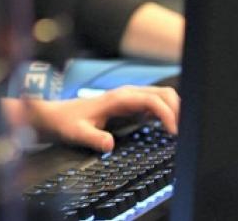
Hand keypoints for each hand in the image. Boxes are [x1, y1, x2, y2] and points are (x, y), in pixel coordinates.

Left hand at [13, 86, 179, 151]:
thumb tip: (109, 145)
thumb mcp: (77, 133)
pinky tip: (166, 127)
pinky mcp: (130, 103)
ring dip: (174, 109)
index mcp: (118, 98)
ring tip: (178, 131)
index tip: (173, 132)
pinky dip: (166, 111)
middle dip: (178, 109)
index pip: (153, 100)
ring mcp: (129, 97)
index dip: (167, 114)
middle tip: (181, 133)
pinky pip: (155, 102)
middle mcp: (127, 94)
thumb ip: (93, 138)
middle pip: (164, 93)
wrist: (56, 115)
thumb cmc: (66, 123)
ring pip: (162, 96)